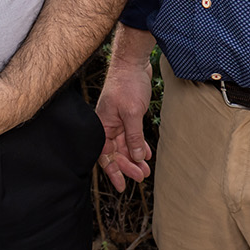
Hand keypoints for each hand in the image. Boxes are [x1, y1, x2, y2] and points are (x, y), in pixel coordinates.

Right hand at [97, 26, 154, 190]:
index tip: (121, 186)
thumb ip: (133, 137)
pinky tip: (147, 154)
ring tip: (145, 170)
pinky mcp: (128, 115)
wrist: (133, 62)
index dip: (113, 172)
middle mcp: (108, 125)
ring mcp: (118, 120)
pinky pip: (132, 136)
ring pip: (125, 146)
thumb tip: (136, 157)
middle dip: (128, 166)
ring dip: (135, 158)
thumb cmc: (127, 84)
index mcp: (103, 126)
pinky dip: (138, 145)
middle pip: (116, 153)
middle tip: (141, 177)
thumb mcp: (132, 113)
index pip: (105, 155)